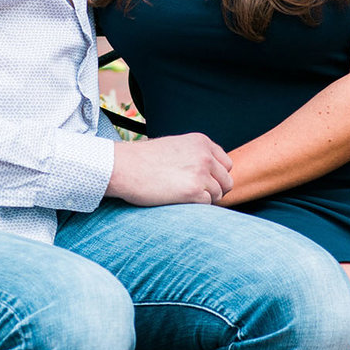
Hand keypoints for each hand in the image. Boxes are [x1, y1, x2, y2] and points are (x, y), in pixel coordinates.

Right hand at [107, 132, 231, 205]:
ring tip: (184, 197)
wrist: (123, 167)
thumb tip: (210, 173)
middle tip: (195, 194)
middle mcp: (205, 155)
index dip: (216, 176)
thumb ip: (194, 155)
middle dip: (214, 190)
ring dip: (205, 200)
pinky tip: (179, 201)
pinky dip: (196, 207)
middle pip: (226, 181)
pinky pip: (207, 204)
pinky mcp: (194, 191)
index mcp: (202, 142)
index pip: (226, 164)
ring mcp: (201, 173)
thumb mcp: (175, 147)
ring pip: (218, 194)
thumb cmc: (142, 160)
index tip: (202, 182)